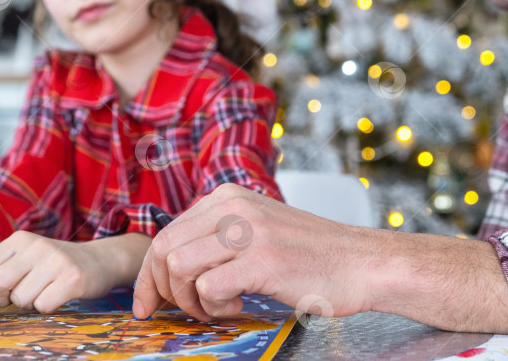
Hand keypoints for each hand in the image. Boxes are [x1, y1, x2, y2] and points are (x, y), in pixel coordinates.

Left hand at [0, 231, 150, 313]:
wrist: (100, 260)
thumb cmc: (55, 267)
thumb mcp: (24, 265)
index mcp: (20, 239)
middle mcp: (36, 246)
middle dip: (1, 299)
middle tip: (16, 296)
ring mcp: (56, 261)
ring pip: (20, 298)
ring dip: (28, 303)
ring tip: (43, 290)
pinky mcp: (72, 278)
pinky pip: (43, 305)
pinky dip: (46, 307)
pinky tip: (58, 294)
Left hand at [132, 183, 372, 321]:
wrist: (362, 262)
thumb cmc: (309, 254)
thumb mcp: (256, 227)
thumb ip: (216, 237)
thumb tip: (168, 268)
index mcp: (227, 197)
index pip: (166, 233)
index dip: (149, 274)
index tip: (146, 302)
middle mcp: (233, 206)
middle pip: (164, 249)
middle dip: (162, 290)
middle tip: (184, 311)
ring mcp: (248, 231)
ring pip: (179, 267)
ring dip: (189, 300)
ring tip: (217, 307)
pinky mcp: (263, 259)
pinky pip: (208, 288)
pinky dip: (214, 307)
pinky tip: (237, 307)